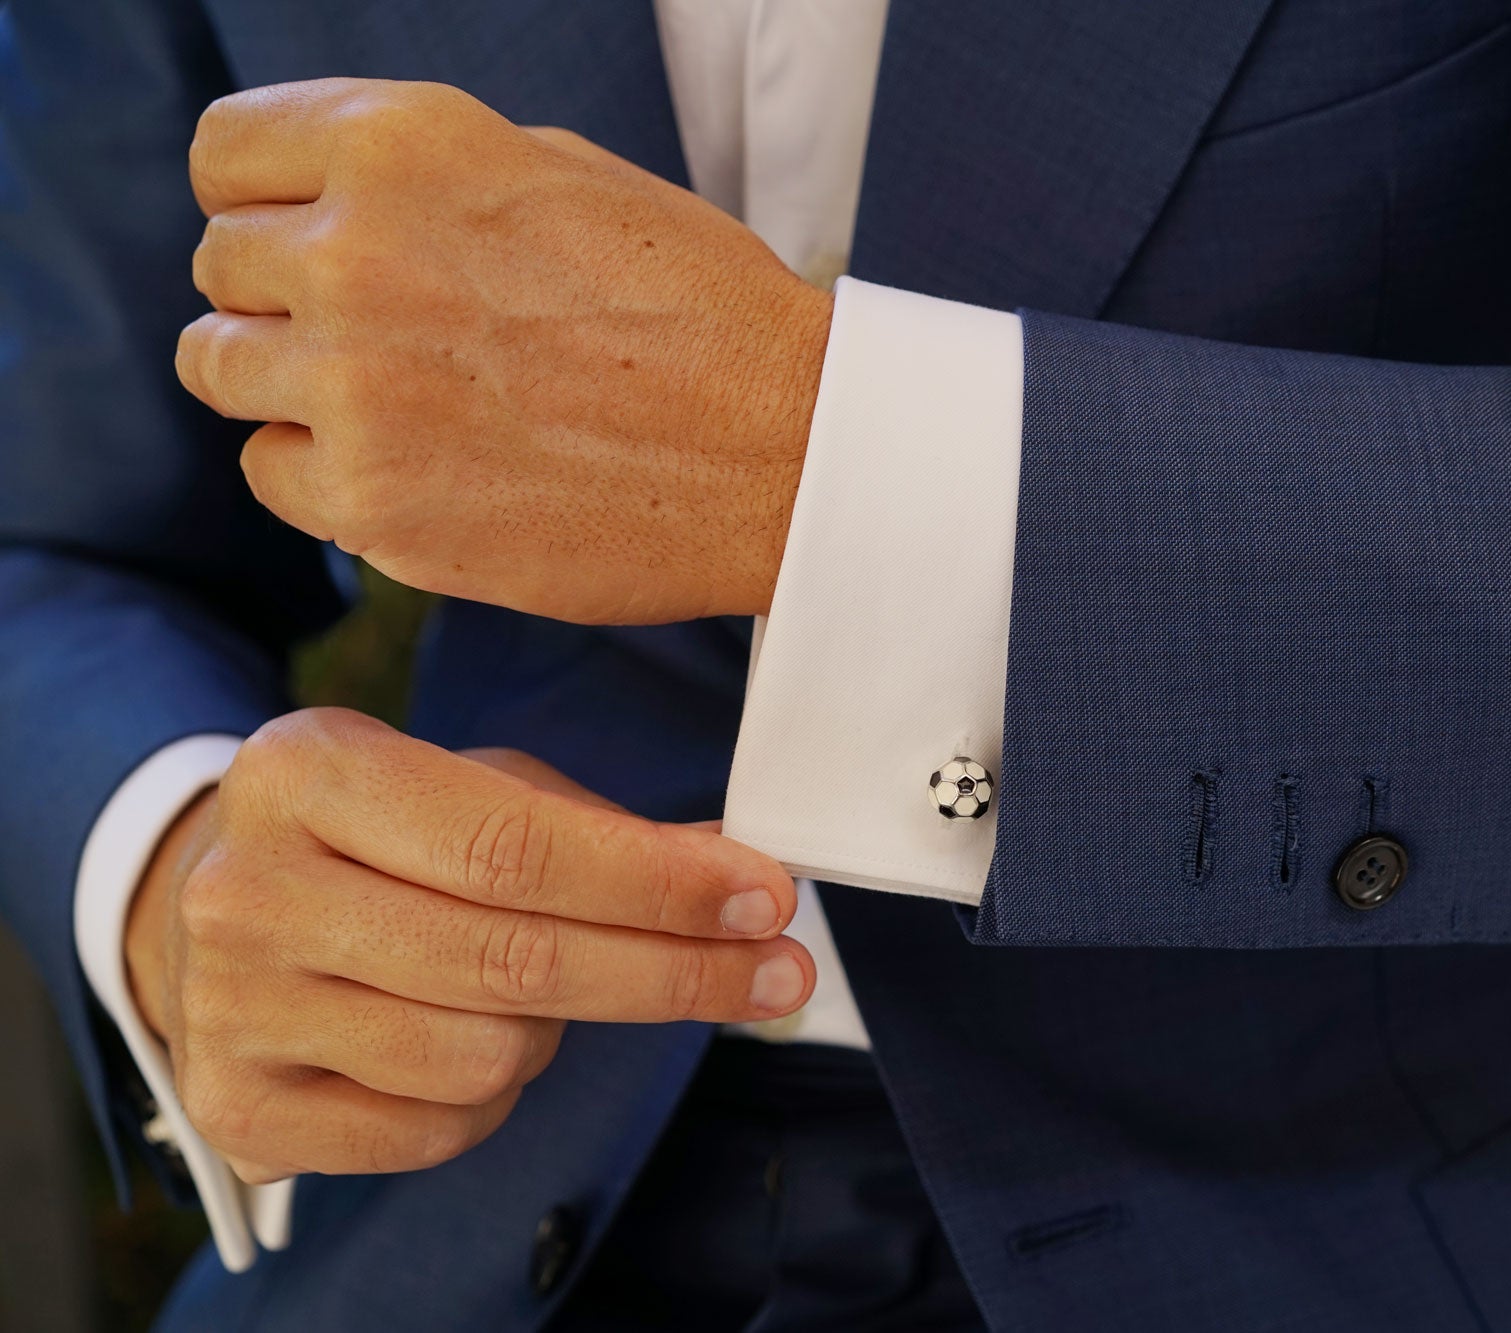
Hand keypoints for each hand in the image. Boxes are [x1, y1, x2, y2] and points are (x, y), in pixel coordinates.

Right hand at [124, 708, 812, 1182]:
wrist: (224, 913)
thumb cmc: (384, 841)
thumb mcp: (478, 791)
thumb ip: (608, 833)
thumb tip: (743, 878)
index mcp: (306, 773)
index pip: (512, 845)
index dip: (657, 883)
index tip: (765, 899)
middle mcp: (250, 890)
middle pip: (512, 959)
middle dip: (672, 971)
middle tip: (778, 972)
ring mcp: (233, 1007)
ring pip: (483, 1055)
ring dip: (557, 1031)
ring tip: (542, 988)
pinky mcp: (239, 1109)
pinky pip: (436, 1128)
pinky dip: (493, 1097)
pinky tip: (478, 1041)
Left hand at [174, 79, 833, 623]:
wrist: (788, 454)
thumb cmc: (702, 311)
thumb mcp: (566, 178)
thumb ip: (428, 180)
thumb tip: (333, 209)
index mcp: (406, 146)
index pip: (226, 153)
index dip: (261, 196)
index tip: (299, 234)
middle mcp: (358, 254)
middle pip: (222, 265)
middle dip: (286, 294)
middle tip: (383, 334)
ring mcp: (356, 386)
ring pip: (218, 367)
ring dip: (289, 380)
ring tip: (390, 400)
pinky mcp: (372, 503)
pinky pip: (271, 471)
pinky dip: (321, 471)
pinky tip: (412, 464)